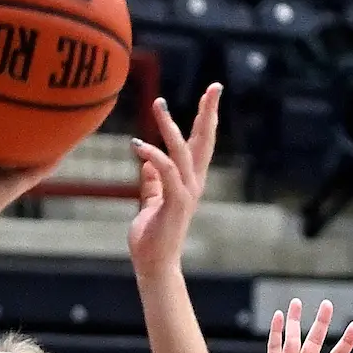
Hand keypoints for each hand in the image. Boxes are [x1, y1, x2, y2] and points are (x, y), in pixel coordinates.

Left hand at [127, 85, 220, 276]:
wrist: (155, 265)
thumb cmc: (152, 238)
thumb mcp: (151, 203)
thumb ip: (152, 182)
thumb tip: (147, 162)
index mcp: (189, 182)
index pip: (200, 144)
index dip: (206, 118)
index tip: (211, 93)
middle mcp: (193, 184)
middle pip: (204, 142)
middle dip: (209, 113)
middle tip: (215, 87)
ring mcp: (186, 193)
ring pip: (183, 152)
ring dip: (170, 127)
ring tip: (158, 104)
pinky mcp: (174, 203)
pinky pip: (166, 172)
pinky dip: (153, 156)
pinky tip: (137, 144)